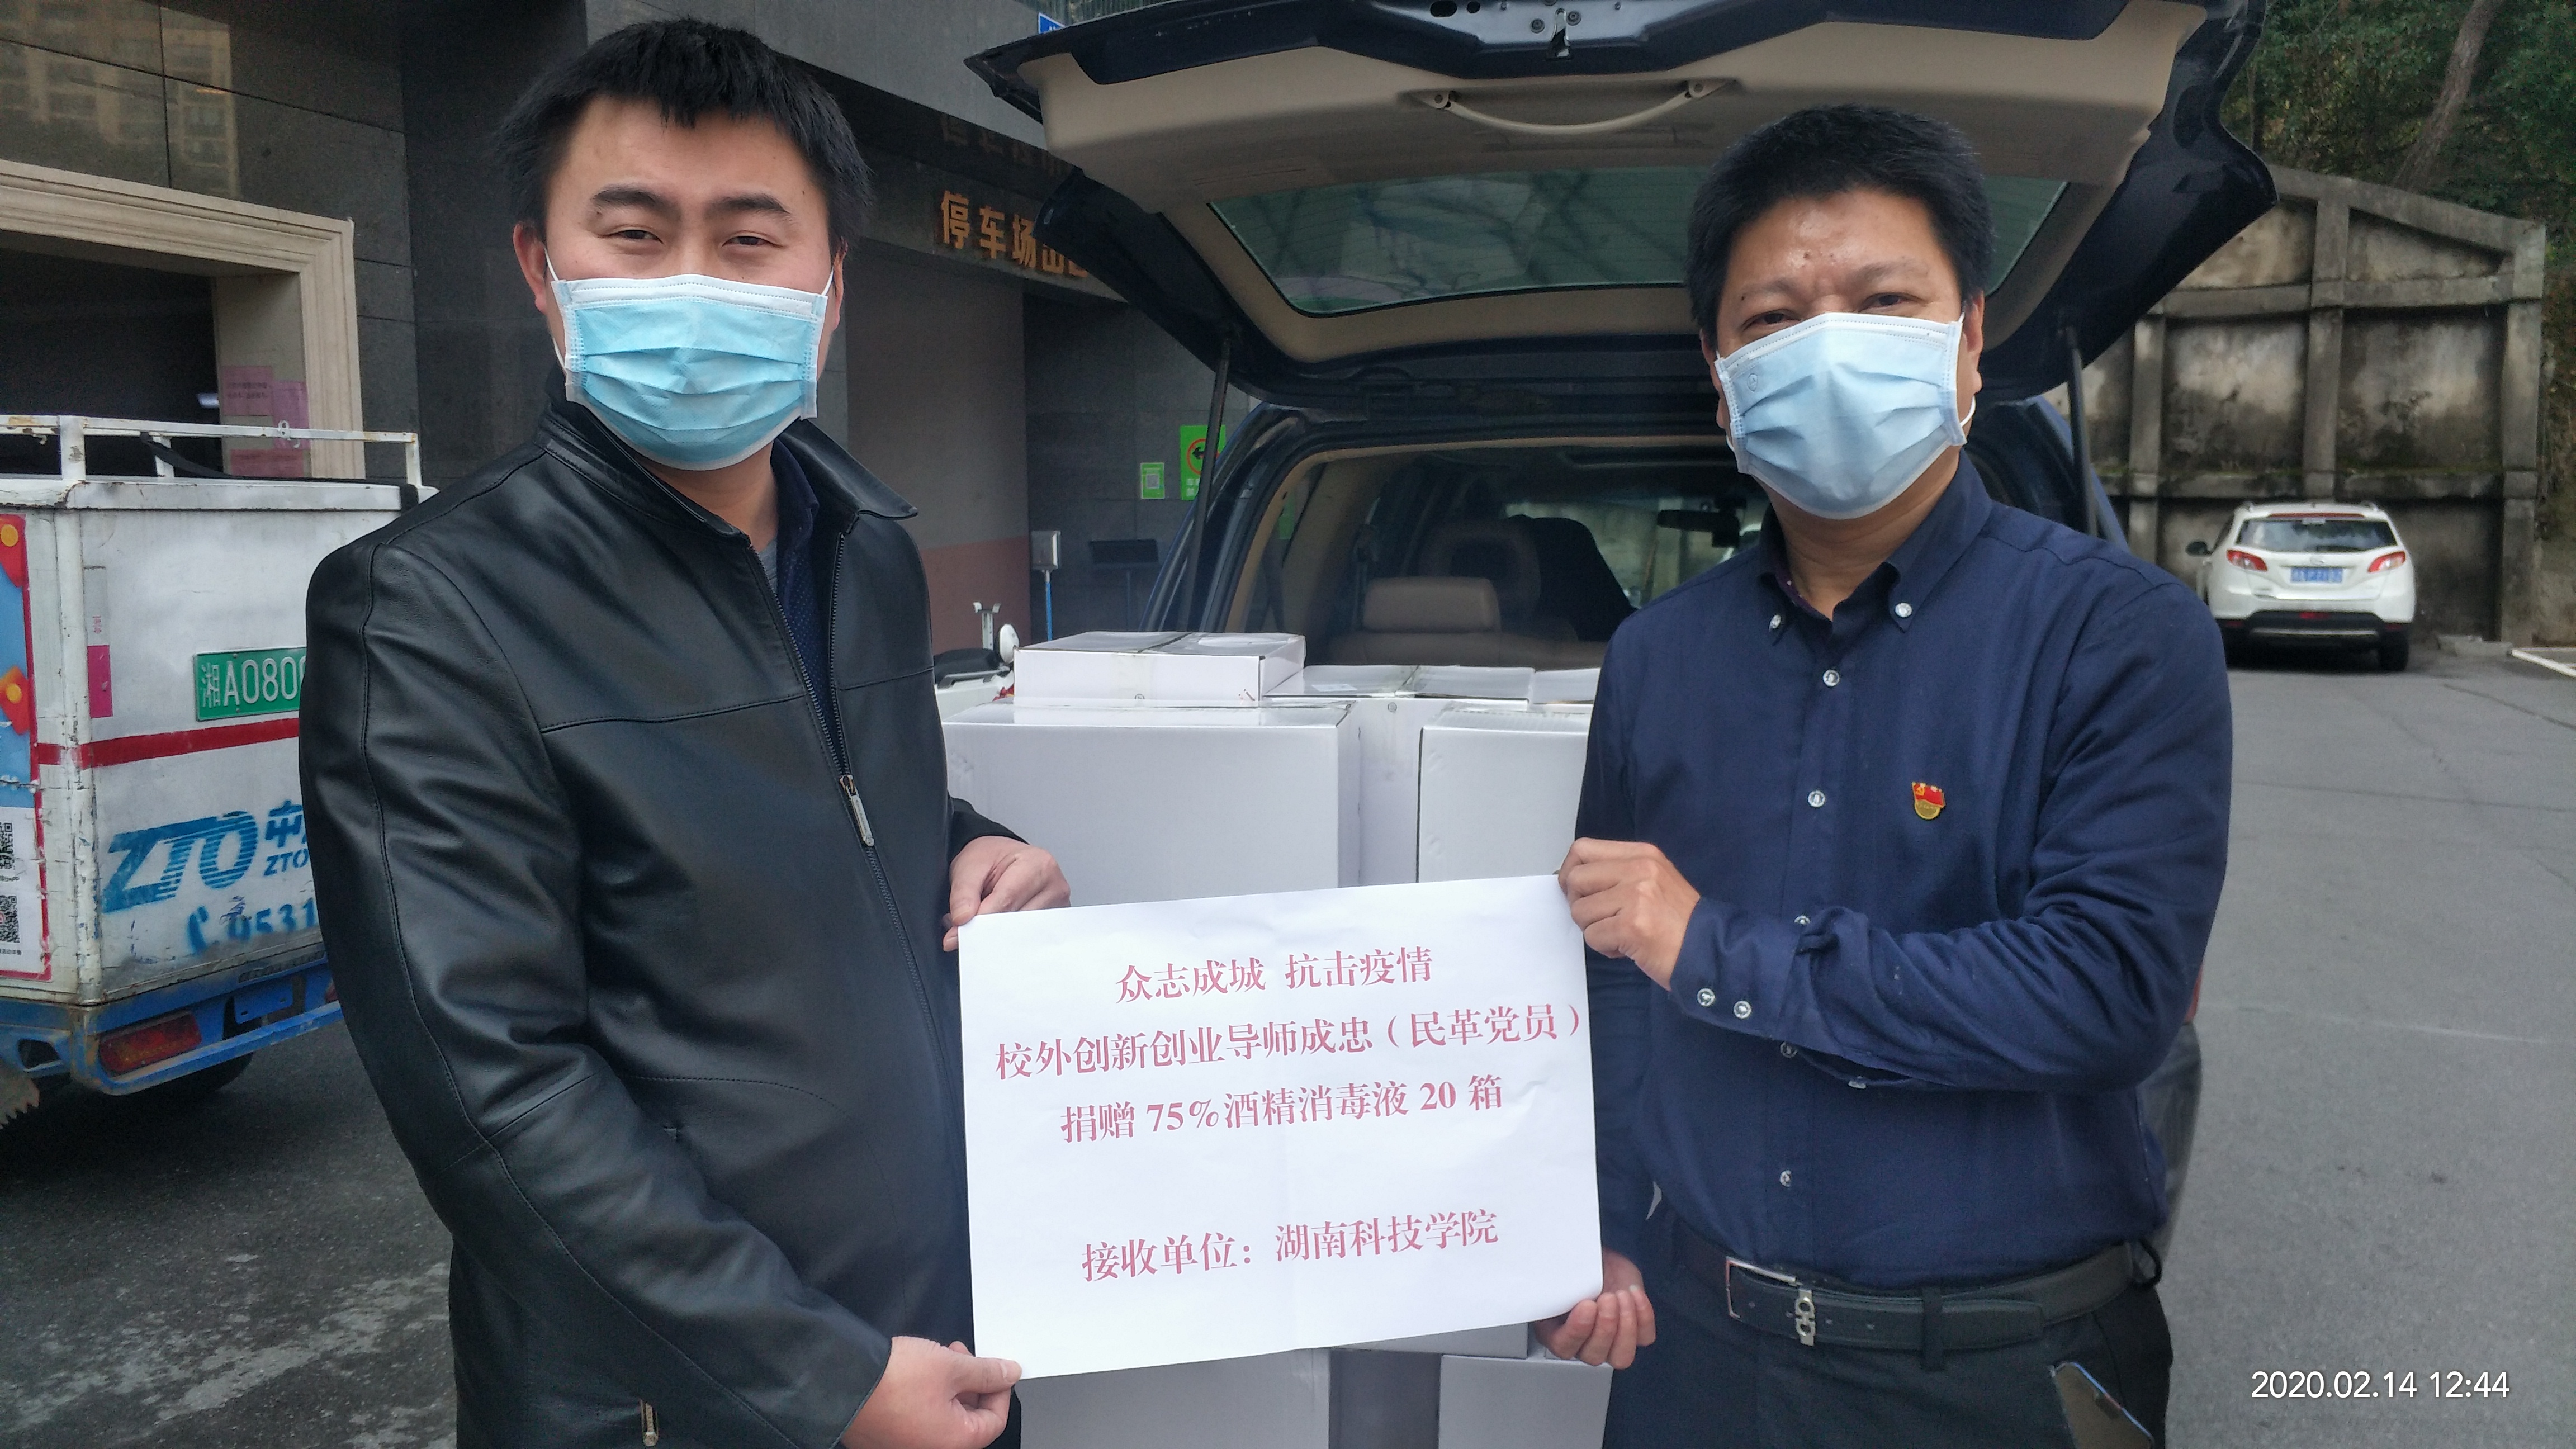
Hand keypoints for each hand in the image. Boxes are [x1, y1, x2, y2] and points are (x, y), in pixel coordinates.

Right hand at [841, 1337, 1017, 1448]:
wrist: (841, 1380)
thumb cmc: (891, 1381)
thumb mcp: (951, 1366)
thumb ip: (986, 1371)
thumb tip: (1009, 1373)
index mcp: (954, 1441)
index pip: (995, 1420)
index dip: (999, 1389)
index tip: (995, 1368)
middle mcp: (931, 1448)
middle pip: (968, 1418)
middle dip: (971, 1383)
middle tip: (962, 1357)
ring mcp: (908, 1443)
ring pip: (944, 1414)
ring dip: (949, 1385)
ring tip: (938, 1358)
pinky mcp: (889, 1435)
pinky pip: (920, 1416)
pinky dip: (927, 1394)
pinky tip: (918, 1371)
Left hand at [945, 836, 1068, 949]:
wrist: (999, 858)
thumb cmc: (990, 859)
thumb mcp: (968, 868)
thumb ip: (962, 895)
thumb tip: (962, 922)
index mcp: (1037, 864)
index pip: (1008, 899)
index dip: (981, 920)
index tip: (960, 934)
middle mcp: (1054, 885)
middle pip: (1017, 920)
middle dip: (988, 930)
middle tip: (966, 934)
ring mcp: (1057, 905)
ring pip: (1023, 933)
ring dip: (999, 935)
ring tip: (984, 922)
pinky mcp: (1053, 921)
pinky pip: (1029, 937)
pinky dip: (1010, 937)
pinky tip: (999, 929)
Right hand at [1534, 1249, 1656, 1368]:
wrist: (1601, 1263)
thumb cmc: (1581, 1269)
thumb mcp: (1564, 1273)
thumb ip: (1557, 1285)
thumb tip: (1556, 1280)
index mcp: (1557, 1332)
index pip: (1564, 1347)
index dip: (1577, 1330)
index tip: (1587, 1305)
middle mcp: (1584, 1344)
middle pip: (1594, 1356)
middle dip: (1605, 1325)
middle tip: (1608, 1297)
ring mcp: (1611, 1344)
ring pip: (1621, 1357)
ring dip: (1626, 1325)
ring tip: (1622, 1295)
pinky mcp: (1636, 1335)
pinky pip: (1644, 1337)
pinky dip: (1643, 1315)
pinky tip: (1634, 1293)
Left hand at [1559, 839, 1699, 988]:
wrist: (1710, 951)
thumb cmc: (1679, 923)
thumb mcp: (1653, 881)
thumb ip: (1618, 873)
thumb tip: (1573, 879)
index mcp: (1642, 854)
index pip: (1583, 849)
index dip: (1571, 872)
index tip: (1578, 892)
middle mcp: (1639, 869)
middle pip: (1576, 879)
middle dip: (1579, 904)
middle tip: (1601, 919)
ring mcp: (1636, 896)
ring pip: (1580, 910)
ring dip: (1594, 929)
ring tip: (1621, 935)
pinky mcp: (1632, 925)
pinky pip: (1592, 936)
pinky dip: (1605, 948)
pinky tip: (1628, 948)